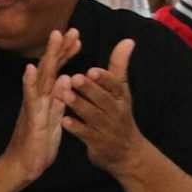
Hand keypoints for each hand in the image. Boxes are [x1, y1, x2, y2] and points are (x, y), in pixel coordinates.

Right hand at [1, 29, 79, 187]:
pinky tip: (29, 70)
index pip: (58, 71)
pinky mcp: (31, 118)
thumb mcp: (57, 117)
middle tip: (69, 29)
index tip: (77, 37)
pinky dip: (29, 82)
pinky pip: (30, 98)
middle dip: (59, 48)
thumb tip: (69, 77)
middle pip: (49, 68)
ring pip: (41, 77)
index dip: (66, 54)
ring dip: (48, 56)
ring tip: (55, 38)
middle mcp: (39, 97)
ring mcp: (33, 105)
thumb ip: (62, 98)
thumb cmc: (40, 141)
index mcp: (48, 97)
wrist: (23, 166)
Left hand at [61, 38, 148, 174]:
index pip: (116, 85)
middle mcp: (117, 111)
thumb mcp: (122, 90)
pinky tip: (64, 121)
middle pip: (103, 99)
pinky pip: (86, 134)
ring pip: (93, 115)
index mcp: (122, 97)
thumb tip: (127, 40)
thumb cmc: (119, 115)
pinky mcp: (97, 143)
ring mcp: (107, 128)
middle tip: (75, 78)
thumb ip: (119, 66)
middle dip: (90, 89)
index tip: (91, 70)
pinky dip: (76, 128)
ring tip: (64, 95)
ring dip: (79, 105)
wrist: (126, 152)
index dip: (104, 78)